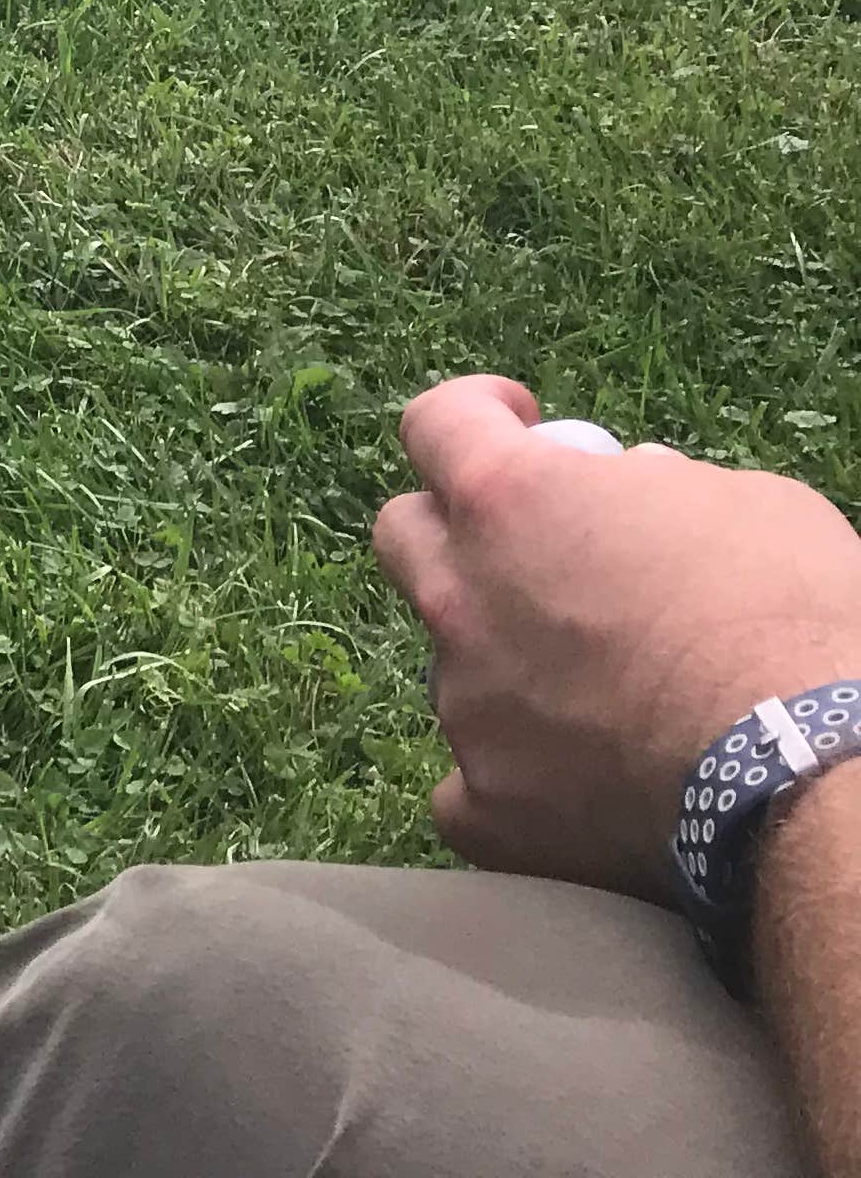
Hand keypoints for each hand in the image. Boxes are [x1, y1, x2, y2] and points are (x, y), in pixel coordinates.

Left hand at [375, 374, 860, 901]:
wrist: (813, 770)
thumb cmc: (795, 621)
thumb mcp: (745, 505)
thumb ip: (656, 488)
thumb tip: (628, 489)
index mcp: (508, 499)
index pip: (437, 423)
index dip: (477, 414)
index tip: (517, 424)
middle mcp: (458, 595)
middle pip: (406, 536)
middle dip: (457, 530)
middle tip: (534, 553)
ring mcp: (463, 704)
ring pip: (452, 665)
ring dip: (504, 661)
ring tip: (606, 694)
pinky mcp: (485, 805)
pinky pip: (469, 789)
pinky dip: (515, 782)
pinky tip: (579, 787)